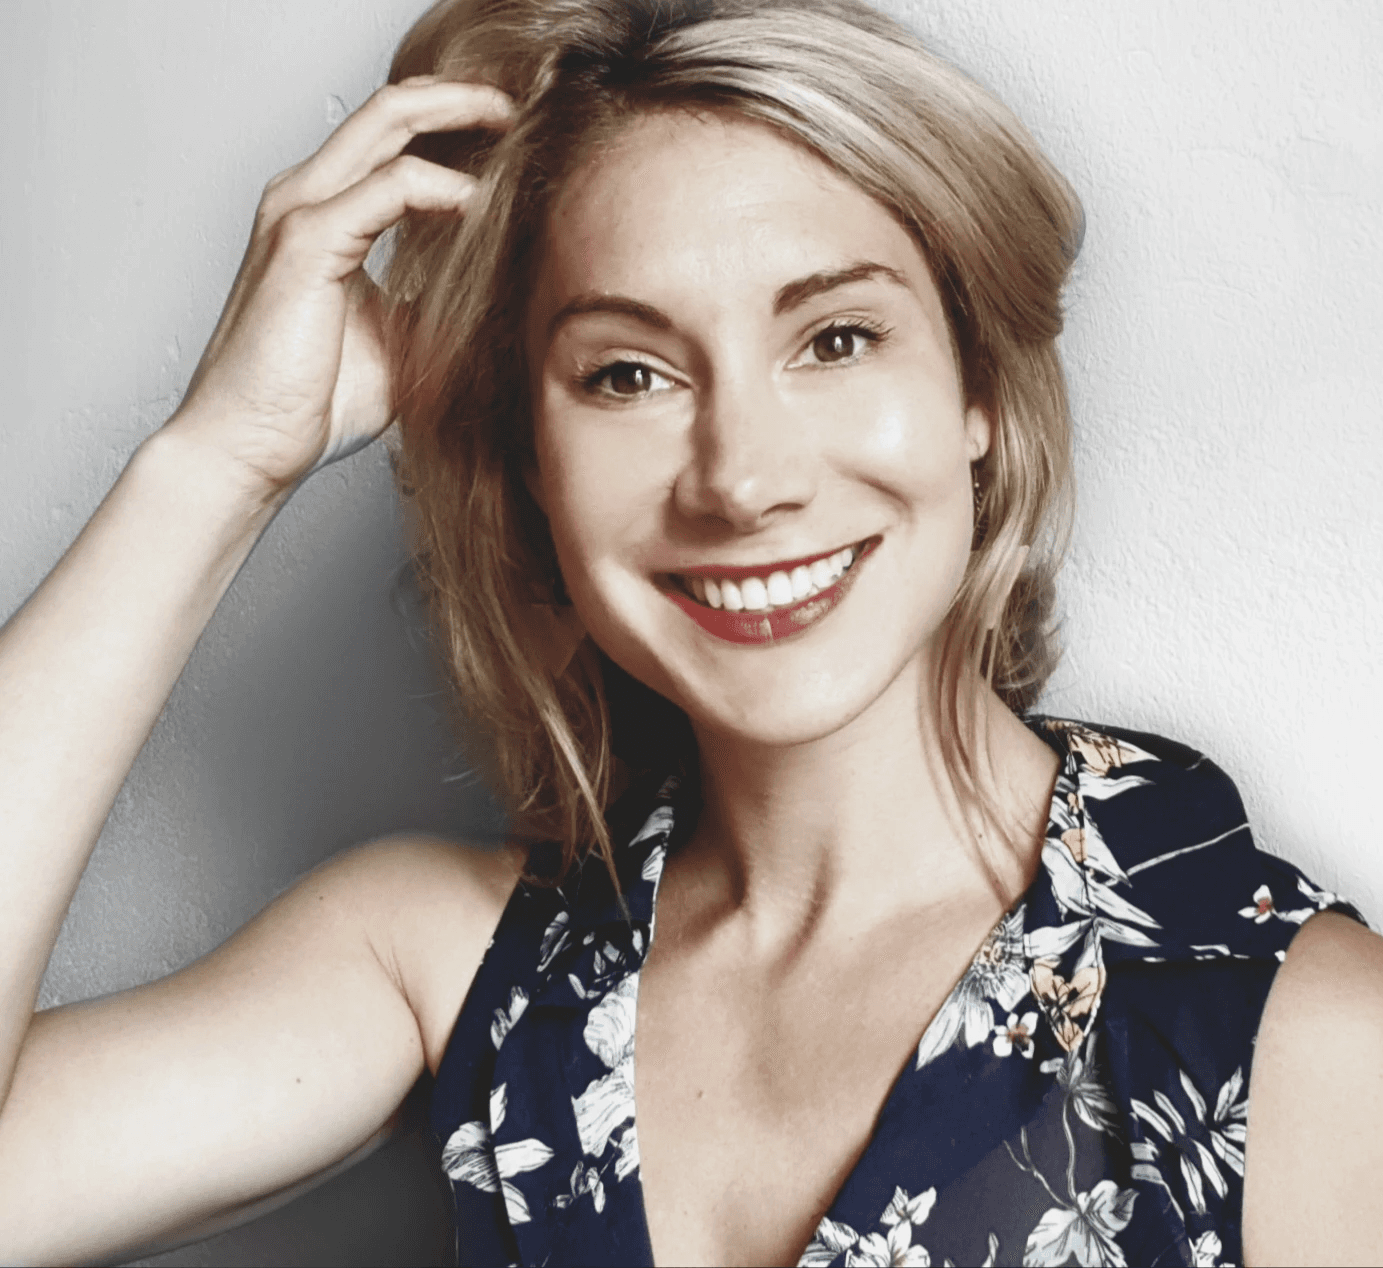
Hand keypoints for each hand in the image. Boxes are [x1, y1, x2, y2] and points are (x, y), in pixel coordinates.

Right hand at [166, 77, 513, 494]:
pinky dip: (439, 188)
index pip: (392, 139)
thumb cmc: (312, 402)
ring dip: (457, 117)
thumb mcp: (402, 343)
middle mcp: (307, 199)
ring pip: (387, 125)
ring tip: (514, 130)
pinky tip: (478, 207)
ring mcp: (301, 214)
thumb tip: (498, 295)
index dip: (454, 124)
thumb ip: (437, 304)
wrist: (250, 447)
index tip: (515, 135)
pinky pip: (386, 189)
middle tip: (521, 108)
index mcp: (326, 214)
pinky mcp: (305, 245)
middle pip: (392, 110)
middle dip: (464, 99)